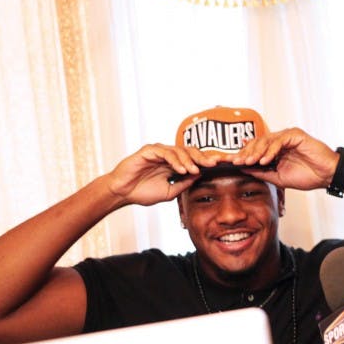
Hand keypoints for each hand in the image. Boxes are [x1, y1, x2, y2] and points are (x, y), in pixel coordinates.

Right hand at [104, 144, 219, 205]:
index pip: (193, 159)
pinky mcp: (149, 150)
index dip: (207, 162)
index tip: (221, 166)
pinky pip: (165, 152)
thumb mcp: (169, 192)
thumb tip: (200, 176)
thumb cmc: (142, 192)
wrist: (122, 193)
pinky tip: (181, 169)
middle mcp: (167, 155)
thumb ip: (184, 184)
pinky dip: (175, 160)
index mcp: (173, 164)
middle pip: (190, 151)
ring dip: (188, 160)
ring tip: (194, 170)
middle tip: (214, 163)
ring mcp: (158, 151)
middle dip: (203, 157)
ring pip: (178, 150)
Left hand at [230, 128, 339, 191]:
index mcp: (274, 150)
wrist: (326, 175)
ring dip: (256, 152)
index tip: (230, 164)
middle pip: (257, 143)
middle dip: (245, 153)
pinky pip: (279, 141)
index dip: (242, 156)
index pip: (254, 150)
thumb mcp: (277, 177)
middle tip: (236, 162)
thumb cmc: (306, 176)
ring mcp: (287, 136)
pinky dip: (270, 151)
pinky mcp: (295, 134)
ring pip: (266, 140)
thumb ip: (261, 172)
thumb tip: (243, 169)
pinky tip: (265, 161)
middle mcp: (279, 141)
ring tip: (249, 162)